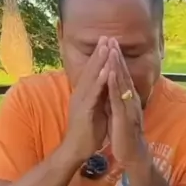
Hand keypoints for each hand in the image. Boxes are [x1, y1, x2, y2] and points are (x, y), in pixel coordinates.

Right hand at [65, 37, 109, 162]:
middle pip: (91, 70)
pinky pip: (94, 93)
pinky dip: (101, 80)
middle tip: (107, 36)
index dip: (99, 57)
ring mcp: (82, 101)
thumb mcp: (96, 110)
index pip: (92, 72)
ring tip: (107, 46)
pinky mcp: (85, 110)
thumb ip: (100, 97)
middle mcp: (80, 94)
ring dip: (100, 61)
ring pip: (92, 77)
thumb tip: (107, 87)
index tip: (107, 42)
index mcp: (84, 93)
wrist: (77, 149)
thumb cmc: (88, 131)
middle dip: (99, 52)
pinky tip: (108, 70)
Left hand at [107, 39, 146, 165]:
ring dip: (116, 65)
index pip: (123, 75)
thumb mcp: (119, 112)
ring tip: (111, 50)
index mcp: (128, 98)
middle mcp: (130, 99)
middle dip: (117, 56)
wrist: (133, 154)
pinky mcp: (123, 116)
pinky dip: (114, 85)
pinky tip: (110, 73)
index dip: (117, 59)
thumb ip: (117, 100)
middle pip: (124, 74)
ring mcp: (128, 107)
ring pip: (122, 83)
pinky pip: (118, 98)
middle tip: (111, 38)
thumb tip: (112, 88)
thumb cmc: (125, 134)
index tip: (111, 43)